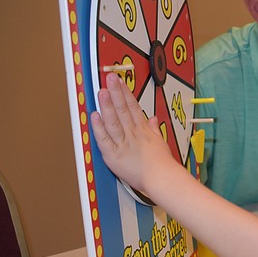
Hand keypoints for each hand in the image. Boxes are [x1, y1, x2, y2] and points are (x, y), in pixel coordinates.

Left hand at [90, 73, 173, 193]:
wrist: (162, 178)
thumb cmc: (163, 163)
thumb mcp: (160, 142)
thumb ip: (154, 129)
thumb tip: (153, 119)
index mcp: (143, 130)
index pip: (133, 107)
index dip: (125, 93)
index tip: (119, 81)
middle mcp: (132, 133)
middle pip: (123, 110)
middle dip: (116, 92)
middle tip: (110, 78)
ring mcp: (123, 143)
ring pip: (113, 121)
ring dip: (107, 105)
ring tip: (102, 91)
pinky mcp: (114, 155)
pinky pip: (105, 140)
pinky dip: (99, 127)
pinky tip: (94, 115)